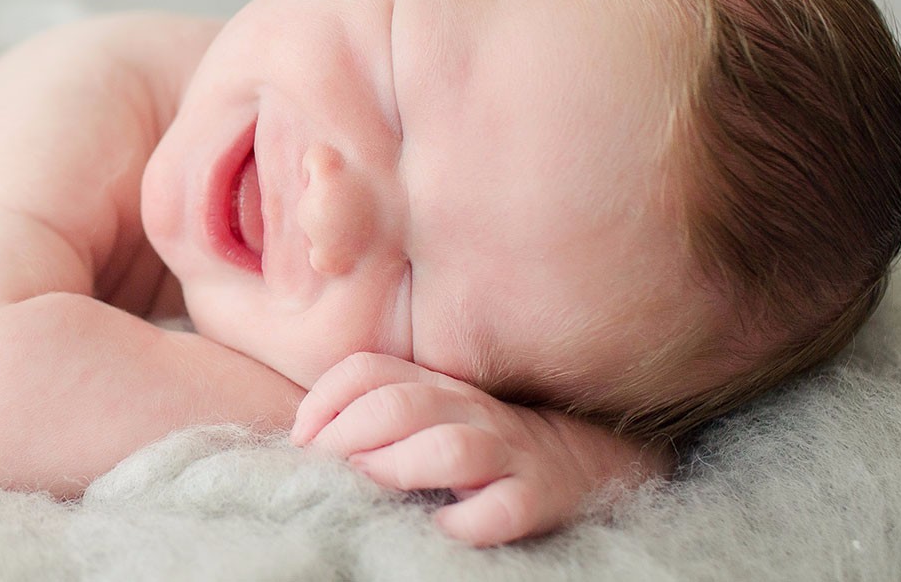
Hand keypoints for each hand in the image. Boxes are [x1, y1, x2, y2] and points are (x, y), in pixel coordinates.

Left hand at [289, 352, 671, 546]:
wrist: (598, 456)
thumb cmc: (490, 441)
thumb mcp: (436, 409)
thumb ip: (381, 406)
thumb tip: (305, 437)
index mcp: (437, 386)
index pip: (367, 371)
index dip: (324, 401)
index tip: (302, 441)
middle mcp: (470, 411)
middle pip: (397, 406)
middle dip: (348, 435)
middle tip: (327, 468)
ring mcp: (508, 454)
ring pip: (448, 449)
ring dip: (398, 466)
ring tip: (372, 486)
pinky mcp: (540, 498)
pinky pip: (504, 509)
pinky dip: (468, 522)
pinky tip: (442, 528)